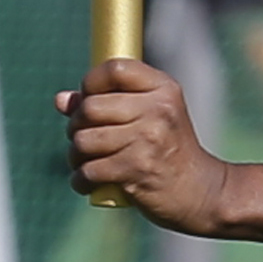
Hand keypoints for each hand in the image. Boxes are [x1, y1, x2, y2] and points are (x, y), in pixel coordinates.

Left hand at [60, 57, 232, 235]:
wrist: (201, 192)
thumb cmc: (169, 152)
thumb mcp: (151, 117)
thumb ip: (108, 103)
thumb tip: (61, 100)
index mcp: (163, 89)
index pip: (115, 69)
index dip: (91, 83)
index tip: (87, 101)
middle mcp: (157, 110)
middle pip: (90, 107)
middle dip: (75, 126)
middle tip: (82, 139)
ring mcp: (148, 139)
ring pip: (84, 140)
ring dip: (75, 155)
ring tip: (82, 162)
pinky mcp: (137, 169)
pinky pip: (89, 170)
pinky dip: (80, 180)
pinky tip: (86, 183)